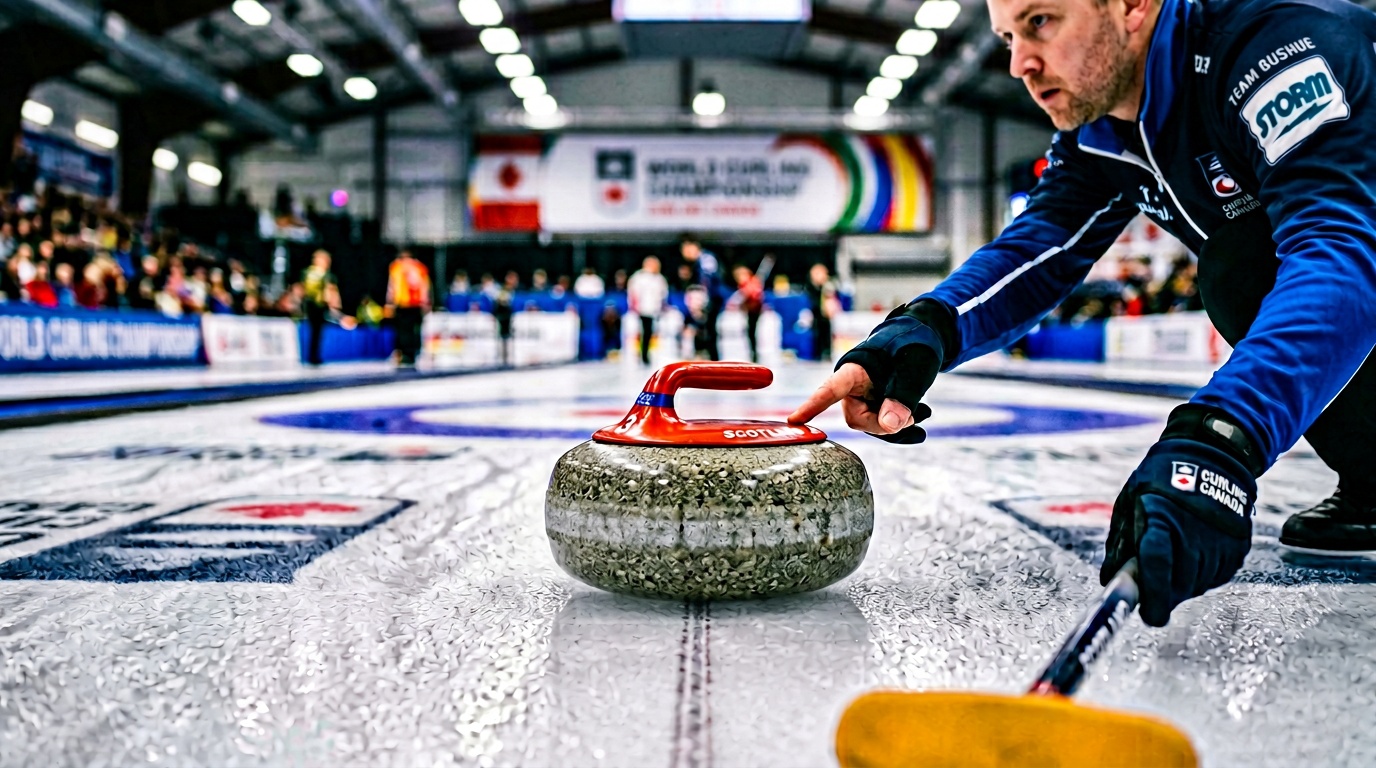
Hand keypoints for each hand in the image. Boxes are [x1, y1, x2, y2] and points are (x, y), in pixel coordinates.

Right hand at [787, 300, 950, 443]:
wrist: (924, 341)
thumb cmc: (916, 346)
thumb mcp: (915, 369)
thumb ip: (903, 396)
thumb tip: (889, 427)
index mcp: (854, 370)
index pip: (830, 390)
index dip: (813, 406)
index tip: (793, 421)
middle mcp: (852, 386)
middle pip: (856, 418)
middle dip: (884, 424)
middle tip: (913, 418)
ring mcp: (862, 398)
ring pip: (870, 425)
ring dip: (897, 425)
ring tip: (922, 413)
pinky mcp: (874, 406)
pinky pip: (880, 425)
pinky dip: (899, 426)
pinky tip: (919, 419)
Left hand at [1101, 407, 1261, 625]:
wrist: (1212, 457)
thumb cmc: (1161, 480)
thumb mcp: (1130, 503)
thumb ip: (1121, 545)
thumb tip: (1110, 582)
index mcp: (1162, 519)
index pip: (1157, 564)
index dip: (1154, 595)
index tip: (1149, 617)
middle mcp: (1195, 533)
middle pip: (1179, 583)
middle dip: (1164, 594)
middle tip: (1153, 587)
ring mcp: (1221, 541)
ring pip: (1197, 584)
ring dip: (1181, 583)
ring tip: (1173, 559)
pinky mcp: (1238, 548)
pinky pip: (1215, 576)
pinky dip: (1200, 575)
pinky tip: (1192, 556)